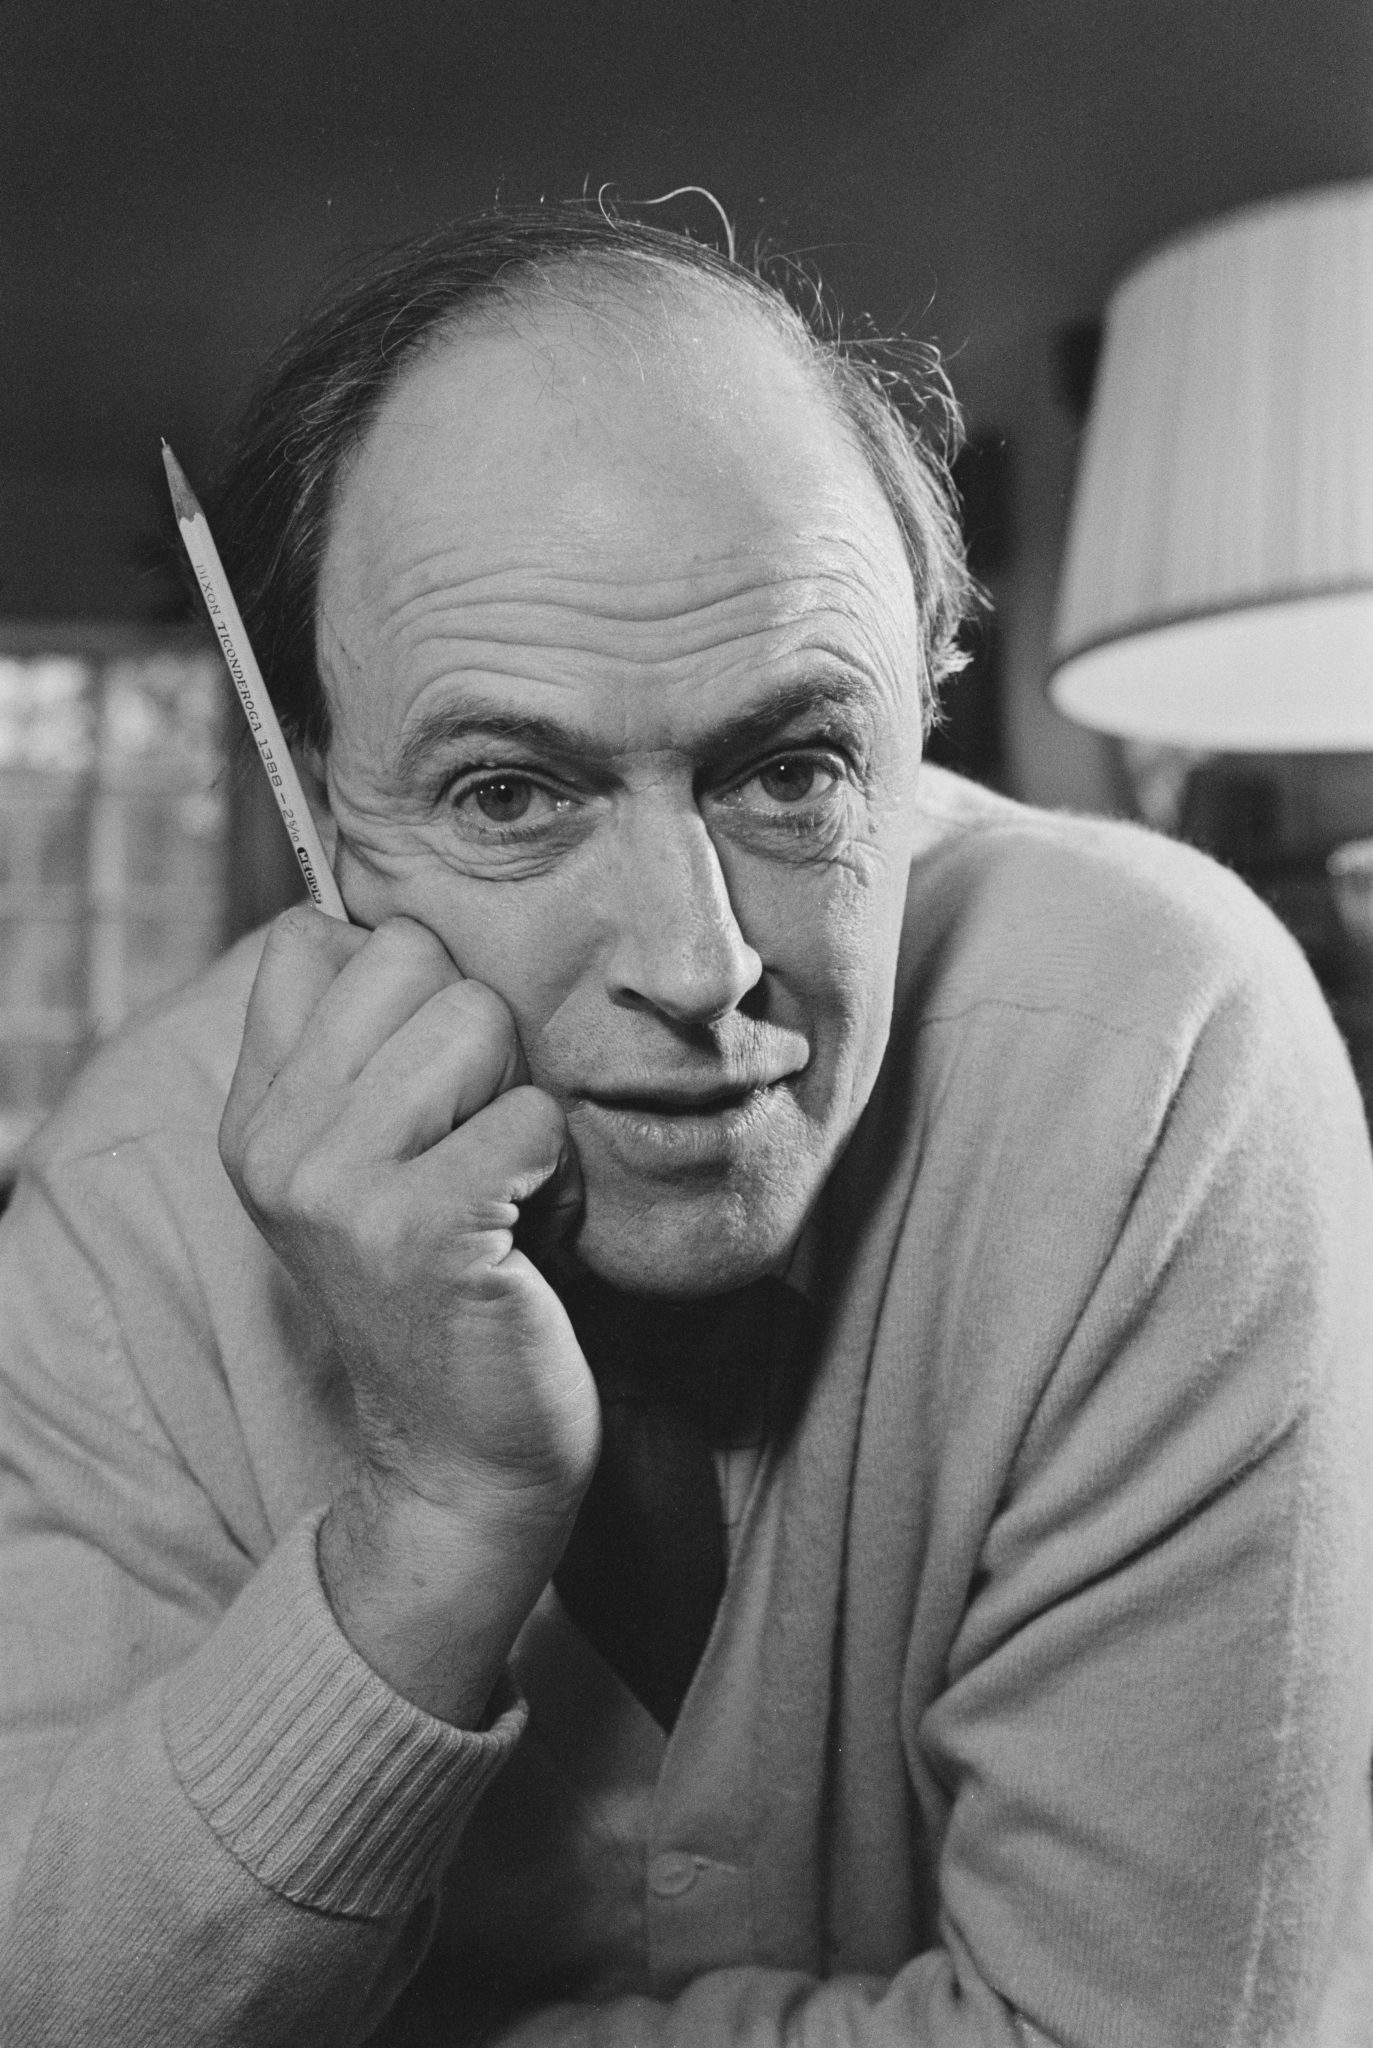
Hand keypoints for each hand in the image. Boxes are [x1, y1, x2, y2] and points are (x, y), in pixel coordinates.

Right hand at [219, 907, 598, 1720]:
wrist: (462, 1457)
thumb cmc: (447, 1285)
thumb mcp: (367, 1163)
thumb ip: (363, 1051)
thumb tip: (406, 919)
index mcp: (255, 1114)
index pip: (309, 936)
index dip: (403, 976)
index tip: (427, 1074)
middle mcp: (275, 1143)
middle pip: (410, 954)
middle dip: (478, 1029)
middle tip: (473, 1137)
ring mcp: (338, 1188)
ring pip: (478, 1018)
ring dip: (520, 1094)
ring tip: (499, 1179)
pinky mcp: (421, 1230)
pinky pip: (534, 1112)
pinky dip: (559, 1165)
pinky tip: (529, 1227)